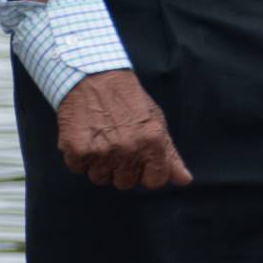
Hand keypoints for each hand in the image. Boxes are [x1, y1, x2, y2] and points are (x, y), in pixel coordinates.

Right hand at [56, 70, 192, 189]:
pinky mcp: (77, 150)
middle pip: (125, 183)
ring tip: (102, 141)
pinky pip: (79, 169)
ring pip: (100, 178)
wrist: (94, 78)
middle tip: (119, 147)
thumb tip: (184, 181)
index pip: (155, 181)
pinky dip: (80, 158)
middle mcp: (128, 149)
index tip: (141, 163)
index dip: (148, 173)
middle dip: (123, 169)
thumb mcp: (156, 122)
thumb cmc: (129, 101)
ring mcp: (101, 151)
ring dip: (100, 165)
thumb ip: (171, 155)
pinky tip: (87, 138)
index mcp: (152, 142)